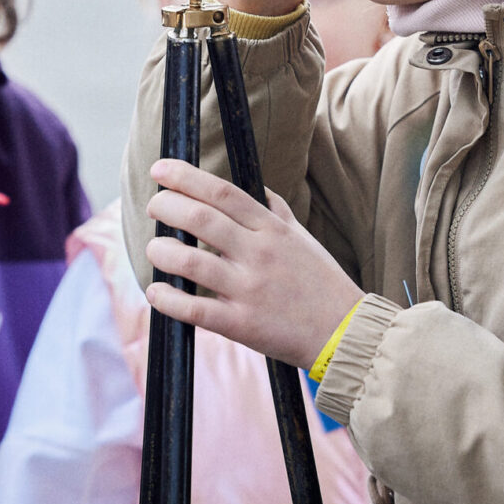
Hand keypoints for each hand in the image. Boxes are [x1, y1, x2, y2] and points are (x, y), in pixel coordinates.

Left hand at [143, 158, 362, 367]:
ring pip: (189, 261)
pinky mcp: (242, 325)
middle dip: (166, 206)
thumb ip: (277, 212)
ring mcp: (249, 289)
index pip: (222, 192)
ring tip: (155, 249)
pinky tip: (157, 292)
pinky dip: (168, 299)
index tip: (160, 169)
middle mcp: (259, 254)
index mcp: (272, 229)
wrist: (348, 334)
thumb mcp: (303, 238)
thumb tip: (258, 190)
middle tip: (154, 206)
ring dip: (161, 251)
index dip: (186, 177)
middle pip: (200, 219)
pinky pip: (195, 309)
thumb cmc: (322, 283)